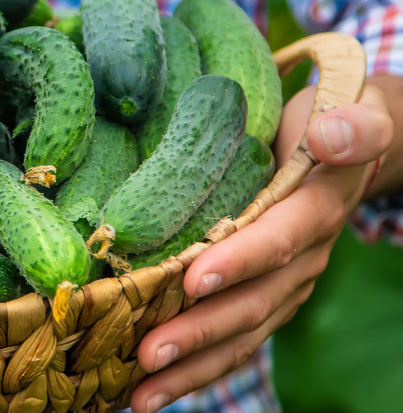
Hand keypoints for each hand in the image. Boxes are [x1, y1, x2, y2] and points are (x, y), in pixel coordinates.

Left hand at [128, 78, 396, 412]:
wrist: (341, 147)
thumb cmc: (326, 120)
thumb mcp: (346, 108)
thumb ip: (350, 124)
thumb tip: (334, 138)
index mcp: (315, 209)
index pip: (279, 239)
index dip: (241, 261)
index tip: (195, 279)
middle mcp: (304, 258)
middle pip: (253, 302)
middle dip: (201, 331)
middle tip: (149, 353)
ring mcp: (285, 286)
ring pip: (240, 334)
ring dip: (191, 366)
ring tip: (141, 394)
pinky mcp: (265, 298)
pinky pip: (233, 339)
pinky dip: (195, 366)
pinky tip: (150, 388)